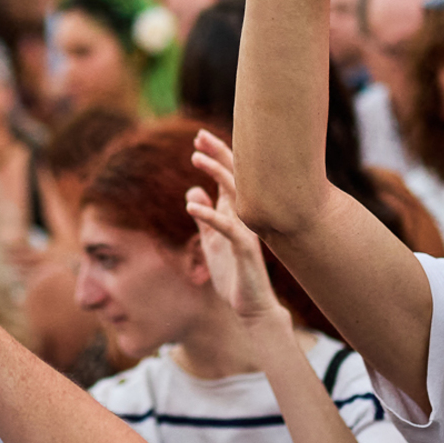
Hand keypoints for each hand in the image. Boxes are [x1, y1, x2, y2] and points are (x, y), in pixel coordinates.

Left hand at [185, 131, 284, 324]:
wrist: (251, 307)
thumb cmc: (234, 274)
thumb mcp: (212, 241)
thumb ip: (205, 217)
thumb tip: (192, 192)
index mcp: (239, 213)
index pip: (230, 176)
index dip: (217, 156)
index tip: (200, 138)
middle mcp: (247, 217)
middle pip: (235, 177)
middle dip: (218, 154)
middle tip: (200, 135)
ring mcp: (248, 231)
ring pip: (235, 195)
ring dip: (216, 174)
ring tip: (195, 158)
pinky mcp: (245, 250)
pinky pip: (227, 228)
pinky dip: (209, 216)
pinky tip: (191, 207)